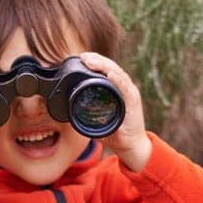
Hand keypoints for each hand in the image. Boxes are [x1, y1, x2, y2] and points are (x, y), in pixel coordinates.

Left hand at [78, 52, 150, 170]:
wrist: (130, 146)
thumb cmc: (116, 132)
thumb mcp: (96, 120)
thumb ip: (86, 113)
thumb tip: (69, 111)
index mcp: (117, 89)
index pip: (106, 69)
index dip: (95, 61)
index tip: (82, 57)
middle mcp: (124, 88)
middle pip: (111, 67)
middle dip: (97, 60)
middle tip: (83, 56)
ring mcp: (130, 93)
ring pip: (117, 74)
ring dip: (103, 66)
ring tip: (91, 61)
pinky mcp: (133, 102)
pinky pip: (125, 88)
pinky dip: (117, 80)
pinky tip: (110, 74)